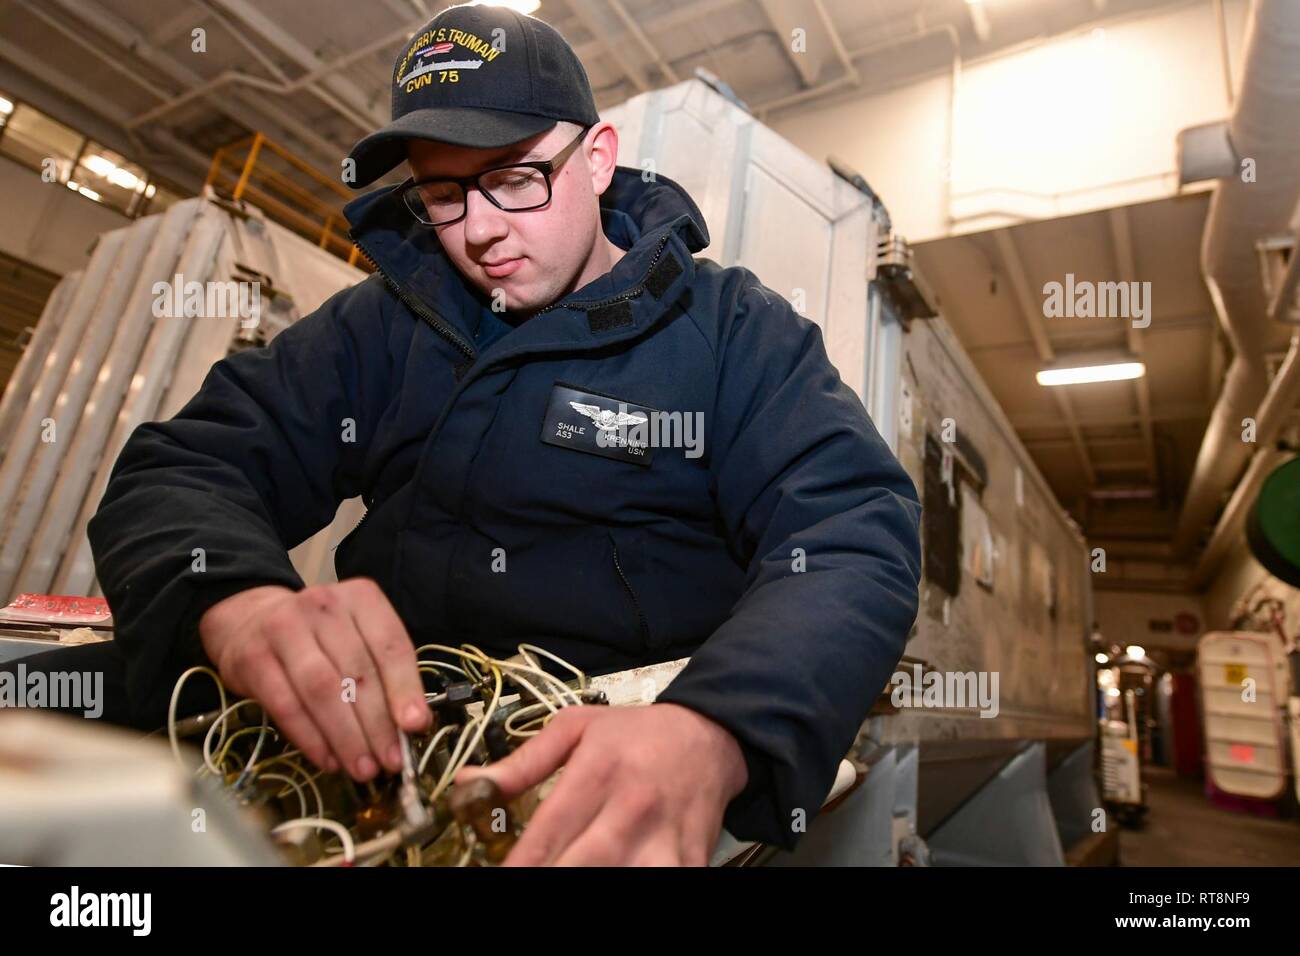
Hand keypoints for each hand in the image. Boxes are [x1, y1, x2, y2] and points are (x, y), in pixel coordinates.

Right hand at [198, 579, 430, 779]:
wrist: (250, 620)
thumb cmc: (318, 635)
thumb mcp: (357, 636)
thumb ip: (384, 672)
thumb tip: (412, 724)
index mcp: (360, 598)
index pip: (390, 644)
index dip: (405, 687)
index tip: (416, 725)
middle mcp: (323, 606)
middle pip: (357, 672)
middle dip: (378, 723)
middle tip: (391, 760)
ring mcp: (283, 628)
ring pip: (322, 690)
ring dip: (347, 736)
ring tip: (364, 768)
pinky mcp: (253, 658)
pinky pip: (286, 705)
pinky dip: (311, 738)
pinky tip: (328, 760)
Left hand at [455, 703, 747, 865]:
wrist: (709, 735)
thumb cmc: (636, 734)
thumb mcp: (576, 727)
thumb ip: (523, 762)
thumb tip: (469, 783)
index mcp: (598, 771)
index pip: (549, 830)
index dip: (521, 864)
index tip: (503, 876)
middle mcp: (631, 806)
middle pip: (584, 863)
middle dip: (551, 877)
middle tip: (526, 884)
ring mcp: (664, 837)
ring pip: (627, 878)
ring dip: (599, 884)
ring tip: (570, 887)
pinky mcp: (691, 857)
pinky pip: (666, 883)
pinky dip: (641, 887)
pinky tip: (617, 879)